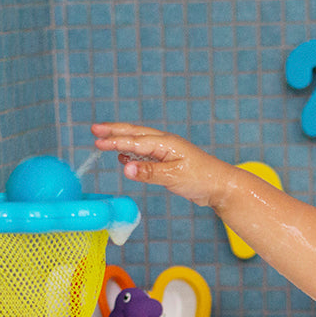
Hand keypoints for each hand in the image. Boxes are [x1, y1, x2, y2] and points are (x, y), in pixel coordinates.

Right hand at [91, 122, 233, 208]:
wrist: (221, 186)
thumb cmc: (202, 179)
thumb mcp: (174, 177)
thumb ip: (149, 173)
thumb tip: (125, 167)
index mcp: (166, 143)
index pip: (135, 141)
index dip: (115, 141)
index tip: (96, 141)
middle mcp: (165, 144)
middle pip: (135, 134)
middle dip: (114, 132)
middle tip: (94, 129)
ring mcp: (167, 152)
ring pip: (140, 142)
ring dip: (122, 141)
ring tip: (103, 140)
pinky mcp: (169, 162)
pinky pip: (146, 154)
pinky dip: (133, 154)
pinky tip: (124, 158)